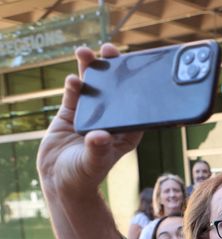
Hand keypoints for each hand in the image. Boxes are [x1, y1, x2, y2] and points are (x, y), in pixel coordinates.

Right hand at [36, 44, 142, 195]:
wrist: (60, 180)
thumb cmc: (83, 176)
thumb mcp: (93, 164)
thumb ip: (97, 150)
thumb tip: (100, 136)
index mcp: (126, 132)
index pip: (136, 106)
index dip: (138, 86)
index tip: (136, 68)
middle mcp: (111, 120)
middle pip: (115, 90)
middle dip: (113, 69)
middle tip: (110, 50)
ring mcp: (91, 115)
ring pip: (94, 87)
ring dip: (91, 70)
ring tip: (86, 53)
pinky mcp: (72, 113)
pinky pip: (74, 95)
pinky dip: (74, 85)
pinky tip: (72, 78)